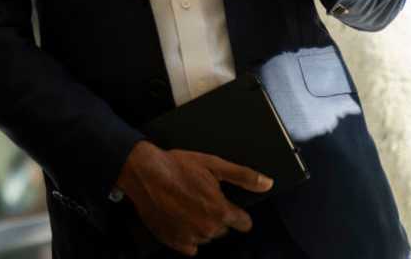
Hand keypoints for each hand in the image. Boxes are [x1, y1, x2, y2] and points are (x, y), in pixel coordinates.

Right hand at [117, 141, 271, 255]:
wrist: (143, 172)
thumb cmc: (176, 166)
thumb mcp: (212, 164)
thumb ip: (242, 176)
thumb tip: (267, 183)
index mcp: (221, 211)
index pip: (244, 223)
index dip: (236, 212)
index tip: (225, 203)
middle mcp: (208, 228)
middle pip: (223, 228)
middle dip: (216, 216)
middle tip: (199, 198)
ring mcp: (190, 237)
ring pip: (206, 236)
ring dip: (201, 225)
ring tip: (186, 205)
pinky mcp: (174, 241)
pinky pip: (191, 246)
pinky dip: (187, 235)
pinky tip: (179, 218)